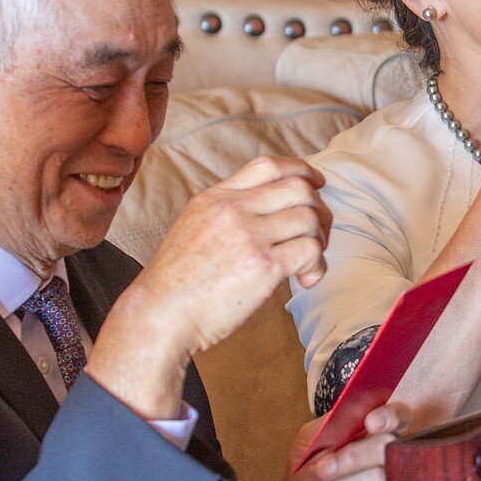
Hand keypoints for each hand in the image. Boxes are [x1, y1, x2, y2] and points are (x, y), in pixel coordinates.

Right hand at [88, 156, 330, 418]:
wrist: (159, 315)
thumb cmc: (176, 284)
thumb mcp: (194, 227)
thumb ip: (227, 213)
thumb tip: (268, 211)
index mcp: (215, 197)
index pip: (268, 165)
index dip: (302, 170)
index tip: (317, 183)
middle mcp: (233, 209)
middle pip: (299, 187)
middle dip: (319, 209)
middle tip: (318, 234)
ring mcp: (249, 235)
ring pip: (310, 218)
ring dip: (320, 239)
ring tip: (309, 262)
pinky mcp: (263, 265)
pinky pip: (310, 250)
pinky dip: (317, 265)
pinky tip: (304, 280)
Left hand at [260, 403, 409, 480]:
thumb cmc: (306, 474)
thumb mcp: (310, 441)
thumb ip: (333, 424)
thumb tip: (356, 412)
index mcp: (376, 434)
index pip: (400, 417)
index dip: (391, 416)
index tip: (371, 422)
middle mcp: (391, 460)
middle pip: (389, 448)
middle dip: (351, 458)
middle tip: (321, 469)